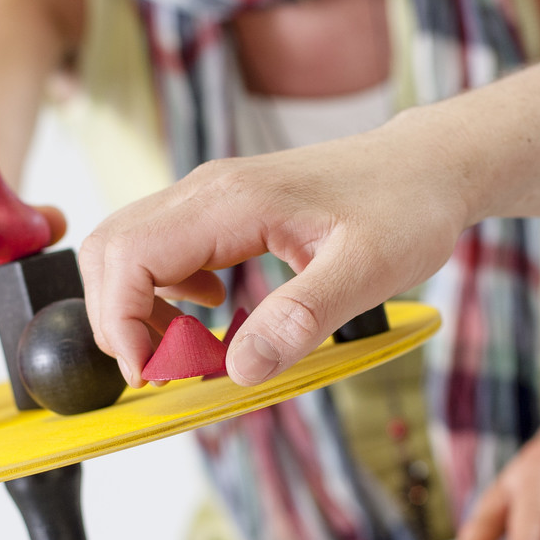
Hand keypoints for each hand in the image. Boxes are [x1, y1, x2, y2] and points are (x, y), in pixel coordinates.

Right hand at [81, 115, 468, 385]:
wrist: (429, 165)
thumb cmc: (406, 207)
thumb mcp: (367, 271)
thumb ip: (301, 319)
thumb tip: (240, 370)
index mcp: (230, 201)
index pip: (129, 257)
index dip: (120, 323)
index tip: (152, 373)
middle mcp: (206, 192)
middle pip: (111, 251)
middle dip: (119, 320)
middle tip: (168, 370)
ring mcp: (209, 197)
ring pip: (129, 250)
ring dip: (139, 309)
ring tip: (192, 350)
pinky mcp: (220, 211)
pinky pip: (161, 250)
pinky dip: (164, 294)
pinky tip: (213, 313)